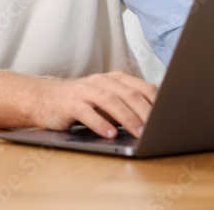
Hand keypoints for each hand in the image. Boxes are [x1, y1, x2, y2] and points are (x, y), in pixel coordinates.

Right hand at [35, 71, 157, 137]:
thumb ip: (128, 105)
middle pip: (128, 93)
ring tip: (139, 133)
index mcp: (114, 79)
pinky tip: (110, 134)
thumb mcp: (107, 101)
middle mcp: (100, 81)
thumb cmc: (81, 103)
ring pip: (110, 101)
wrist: (43, 99)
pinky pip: (87, 112)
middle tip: (156, 129)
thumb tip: (158, 118)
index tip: (169, 118)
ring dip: (126, 118)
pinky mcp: (69, 103)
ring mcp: (84, 91)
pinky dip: (100, 123)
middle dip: (144, 111)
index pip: (141, 87)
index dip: (157, 102)